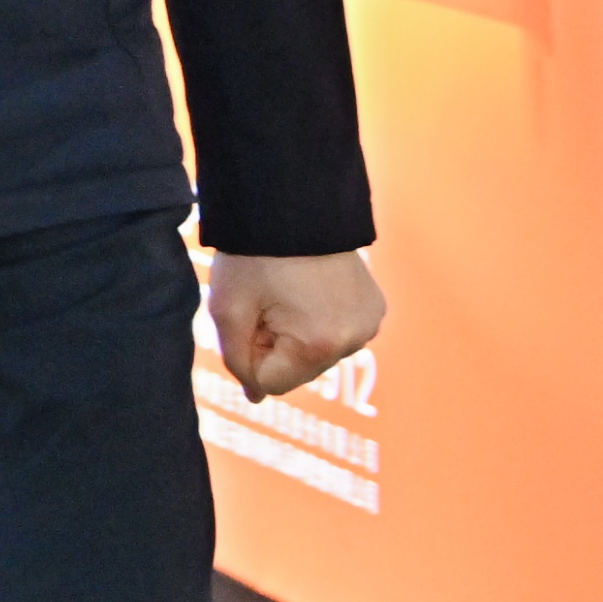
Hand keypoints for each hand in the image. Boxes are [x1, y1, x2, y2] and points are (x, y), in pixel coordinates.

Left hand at [204, 247, 384, 399]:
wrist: (291, 205)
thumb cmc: (253, 256)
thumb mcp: (228, 310)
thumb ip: (237, 359)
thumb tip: (256, 396)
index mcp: (319, 346)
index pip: (271, 383)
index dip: (249, 353)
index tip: (249, 317)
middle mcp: (355, 341)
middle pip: (298, 371)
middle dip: (274, 345)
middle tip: (265, 300)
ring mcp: (370, 324)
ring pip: (317, 354)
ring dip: (296, 334)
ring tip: (287, 291)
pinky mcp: (375, 308)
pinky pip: (338, 333)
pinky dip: (318, 321)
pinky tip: (308, 289)